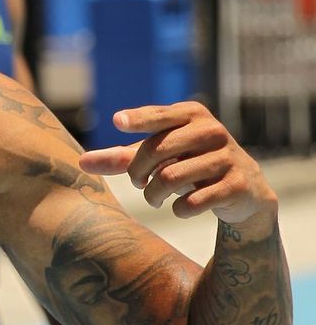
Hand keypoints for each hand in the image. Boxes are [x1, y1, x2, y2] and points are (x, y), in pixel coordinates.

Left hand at [79, 102, 276, 225]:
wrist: (244, 190)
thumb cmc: (190, 164)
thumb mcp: (159, 157)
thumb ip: (122, 158)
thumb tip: (81, 163)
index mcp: (192, 115)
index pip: (159, 116)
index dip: (138, 119)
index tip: (117, 121)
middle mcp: (212, 131)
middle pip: (158, 149)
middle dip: (138, 172)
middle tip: (137, 183)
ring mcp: (227, 157)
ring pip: (172, 177)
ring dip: (154, 194)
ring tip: (153, 198)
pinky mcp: (237, 185)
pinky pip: (195, 201)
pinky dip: (179, 209)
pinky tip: (180, 208)